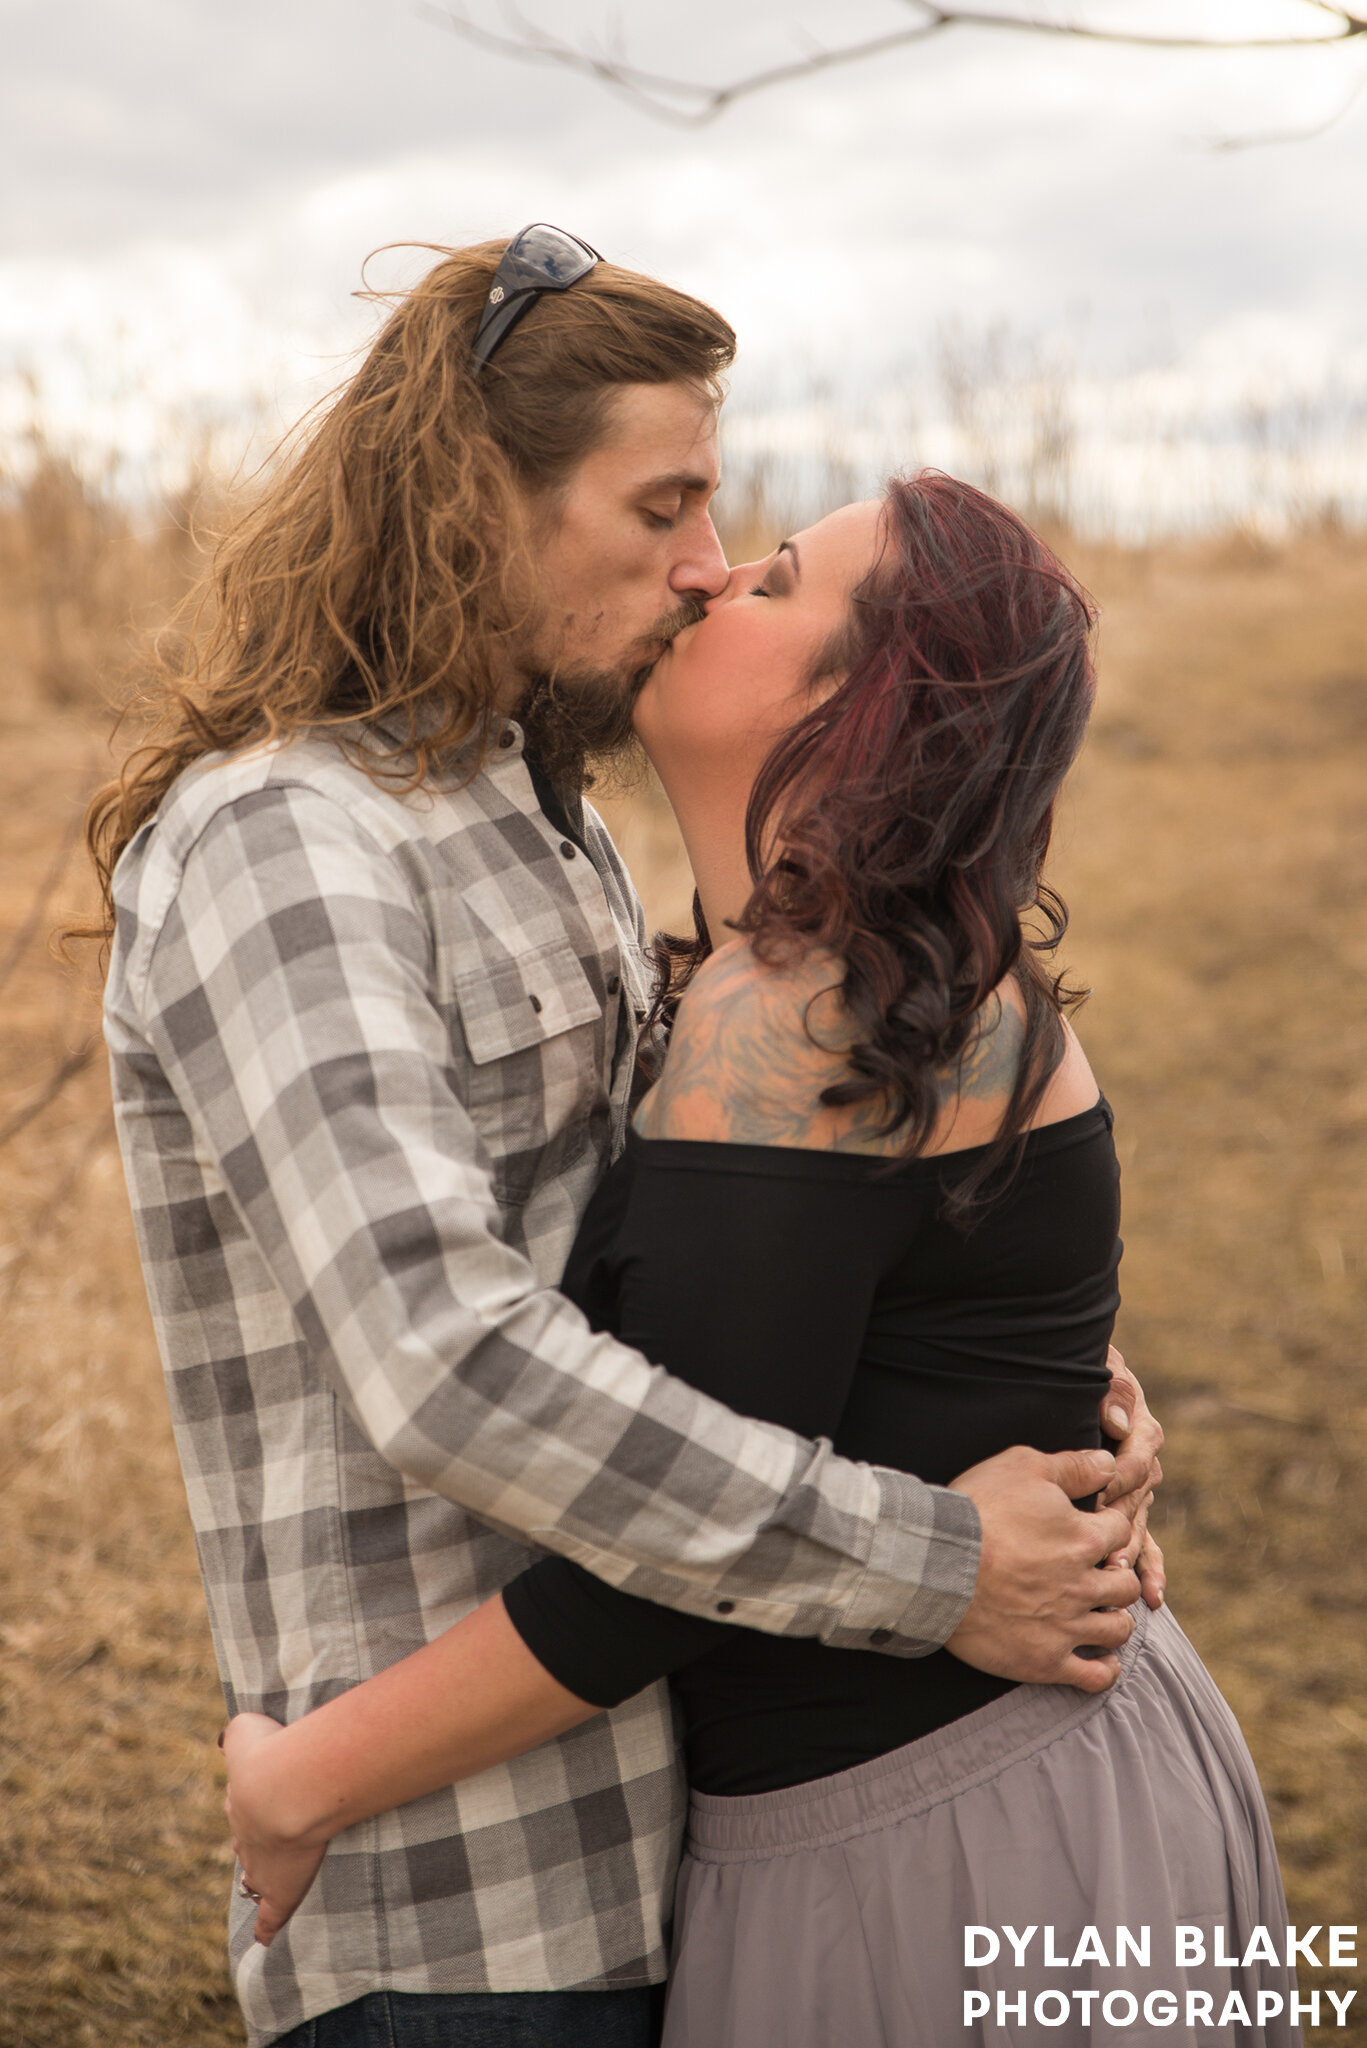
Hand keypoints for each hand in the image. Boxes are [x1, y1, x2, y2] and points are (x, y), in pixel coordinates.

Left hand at [222, 1713, 326, 1946]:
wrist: (282, 1788)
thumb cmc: (271, 1750)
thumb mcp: (245, 1728)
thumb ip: (238, 1731)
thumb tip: (227, 1734)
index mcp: (242, 1797)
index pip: (242, 1805)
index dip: (250, 1805)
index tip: (257, 1805)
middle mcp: (246, 1833)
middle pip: (245, 1840)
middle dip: (252, 1839)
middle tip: (261, 1841)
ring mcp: (261, 1864)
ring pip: (256, 1874)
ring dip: (260, 1877)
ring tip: (263, 1883)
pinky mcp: (280, 1890)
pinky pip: (271, 1914)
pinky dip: (267, 1926)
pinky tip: (266, 1937)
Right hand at [944, 1444, 1140, 1691]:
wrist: (934, 1564)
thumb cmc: (976, 1509)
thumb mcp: (1023, 1467)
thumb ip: (1073, 1466)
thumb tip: (1108, 1464)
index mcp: (1084, 1537)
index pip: (1119, 1530)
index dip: (1108, 1525)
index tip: (1094, 1528)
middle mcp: (1084, 1584)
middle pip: (1126, 1585)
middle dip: (1116, 1576)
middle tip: (1098, 1575)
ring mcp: (1067, 1626)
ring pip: (1118, 1630)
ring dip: (1114, 1620)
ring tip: (1100, 1615)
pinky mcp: (1045, 1660)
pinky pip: (1093, 1677)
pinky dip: (1103, 1670)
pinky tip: (1098, 1659)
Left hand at [1097, 1347, 1165, 1609]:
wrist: (1083, 1383)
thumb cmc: (1087, 1377)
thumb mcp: (1100, 1375)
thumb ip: (1111, 1392)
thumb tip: (1115, 1420)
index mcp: (1141, 1431)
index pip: (1135, 1459)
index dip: (1119, 1478)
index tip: (1098, 1495)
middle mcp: (1145, 1464)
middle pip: (1137, 1499)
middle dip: (1120, 1527)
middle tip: (1104, 1554)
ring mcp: (1138, 1491)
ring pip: (1138, 1525)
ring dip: (1132, 1553)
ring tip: (1121, 1578)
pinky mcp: (1129, 1511)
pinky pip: (1146, 1542)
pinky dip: (1150, 1568)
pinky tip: (1153, 1595)